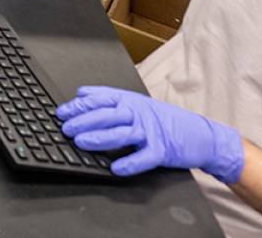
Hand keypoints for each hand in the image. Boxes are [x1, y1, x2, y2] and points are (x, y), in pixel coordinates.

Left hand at [57, 86, 246, 183]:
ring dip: (100, 138)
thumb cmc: (164, 120)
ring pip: (122, 133)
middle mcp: (139, 113)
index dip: (79, 105)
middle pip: (108, 114)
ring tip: (82, 142)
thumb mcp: (136, 103)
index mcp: (130, 101)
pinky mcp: (163, 150)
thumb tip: (81, 93)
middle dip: (84, 121)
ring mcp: (151, 131)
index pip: (101, 99)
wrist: (199, 134)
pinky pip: (144, 157)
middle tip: (66, 128)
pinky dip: (129, 163)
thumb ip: (109, 98)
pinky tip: (116, 168)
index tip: (61, 112)